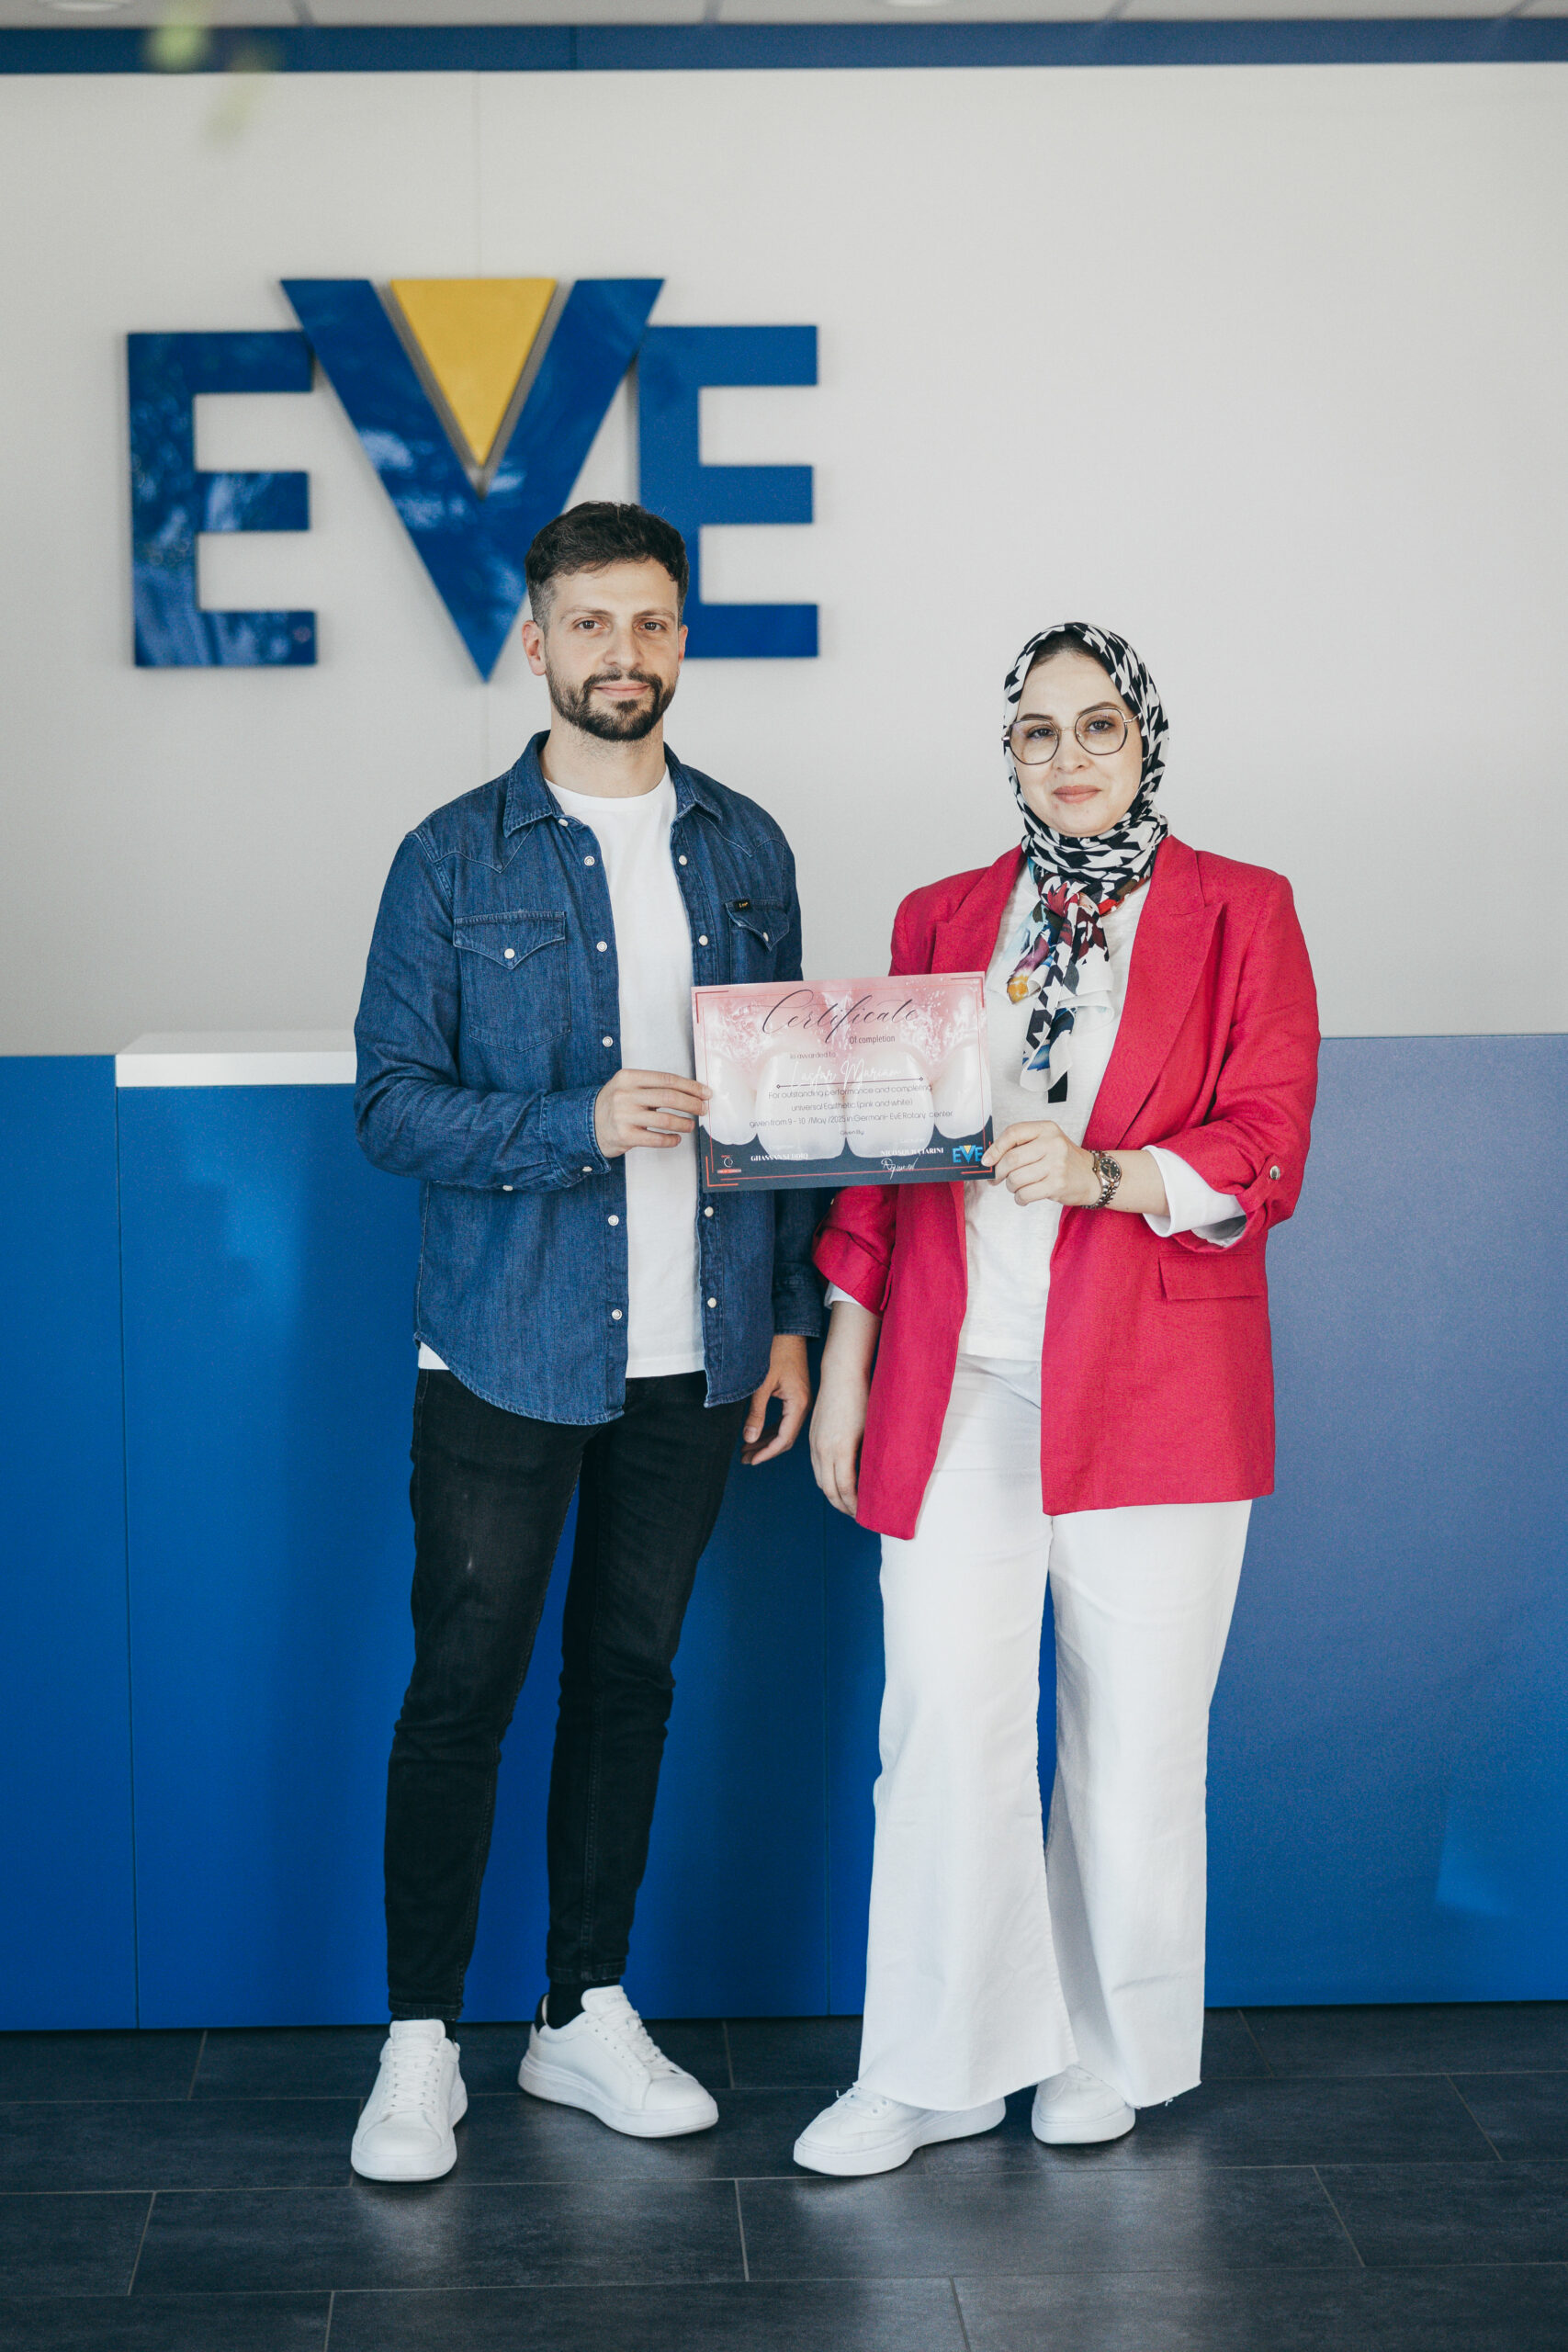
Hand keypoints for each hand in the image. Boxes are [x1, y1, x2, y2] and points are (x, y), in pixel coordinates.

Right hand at [594, 1069, 708, 1159]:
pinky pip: (656, 1139)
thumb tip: (689, 1093)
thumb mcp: (628, 1087)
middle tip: (703, 1109)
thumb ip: (652, 1087)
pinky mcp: (625, 1136)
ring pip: (665, 1119)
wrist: (587, 1125)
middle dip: (692, 1104)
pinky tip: (676, 1139)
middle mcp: (626, 1094)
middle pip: (669, 1097)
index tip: (704, 1093)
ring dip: (684, 1123)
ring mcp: (624, 1115)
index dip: (690, 1086)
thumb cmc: (614, 1105)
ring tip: (691, 1125)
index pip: (667, 1079)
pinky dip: (671, 1140)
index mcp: (629, 1077)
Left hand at [743, 1335, 811, 1465]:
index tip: (751, 1460)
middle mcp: (803, 1405)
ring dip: (766, 1441)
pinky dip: (771, 1429)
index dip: (767, 1452)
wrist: (789, 1330)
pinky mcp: (795, 1396)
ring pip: (784, 1430)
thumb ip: (756, 1413)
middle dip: (765, 1450)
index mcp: (798, 1404)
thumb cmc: (777, 1352)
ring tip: (747, 1450)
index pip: (784, 1439)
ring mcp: (800, 1401)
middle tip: (745, 1459)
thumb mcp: (762, 1384)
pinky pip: (785, 1420)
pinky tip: (758, 1434)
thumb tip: (749, 1439)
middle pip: (785, 1438)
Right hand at [810, 1358, 870, 1515]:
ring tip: (848, 1503)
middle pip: (829, 1489)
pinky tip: (837, 1483)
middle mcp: (823, 1449)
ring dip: (833, 1495)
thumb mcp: (871, 1430)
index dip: (855, 1505)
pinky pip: (816, 1467)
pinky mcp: (812, 1438)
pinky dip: (826, 1480)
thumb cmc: (863, 1399)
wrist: (841, 1375)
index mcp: (840, 1448)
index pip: (845, 1488)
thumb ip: (869, 1457)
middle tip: (858, 1515)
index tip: (866, 1513)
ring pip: (820, 1480)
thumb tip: (876, 1479)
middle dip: (843, 1506)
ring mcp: (815, 1443)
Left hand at [983, 1119, 1098, 1205]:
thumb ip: (1021, 1145)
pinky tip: (1024, 1196)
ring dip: (1010, 1186)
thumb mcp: (1046, 1142)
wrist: (1092, 1176)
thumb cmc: (1063, 1159)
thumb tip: (990, 1159)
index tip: (986, 1161)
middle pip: (1011, 1159)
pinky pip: (1025, 1194)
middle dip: (999, 1172)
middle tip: (996, 1178)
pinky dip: (1019, 1198)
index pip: (1013, 1133)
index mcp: (1046, 1129)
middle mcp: (1052, 1143)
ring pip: (1016, 1178)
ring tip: (1016, 1186)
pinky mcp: (1057, 1184)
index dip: (995, 1148)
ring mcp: (1056, 1164)